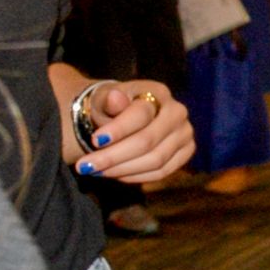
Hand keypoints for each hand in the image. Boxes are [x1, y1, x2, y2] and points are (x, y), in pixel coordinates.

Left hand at [73, 79, 196, 185]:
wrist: (125, 115)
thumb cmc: (111, 106)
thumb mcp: (103, 99)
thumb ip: (108, 100)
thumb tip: (115, 97)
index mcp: (158, 93)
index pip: (141, 114)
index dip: (118, 129)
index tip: (95, 141)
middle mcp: (177, 113)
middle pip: (148, 141)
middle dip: (114, 156)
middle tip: (85, 166)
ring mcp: (185, 134)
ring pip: (155, 160)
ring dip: (121, 169)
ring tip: (95, 171)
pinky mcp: (185, 153)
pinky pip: (161, 172)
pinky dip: (135, 176)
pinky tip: (114, 173)